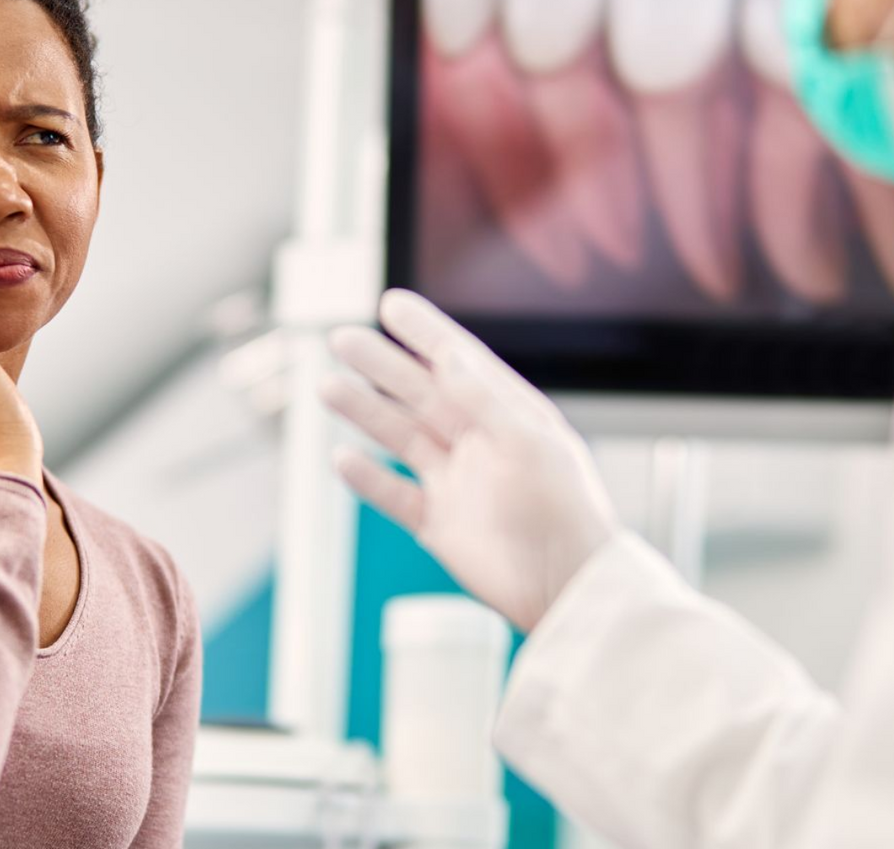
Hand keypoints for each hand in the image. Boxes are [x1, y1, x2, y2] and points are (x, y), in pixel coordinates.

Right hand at [321, 289, 619, 632]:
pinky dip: (367, 478)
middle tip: (341, 339)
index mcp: (507, 416)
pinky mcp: (439, 524)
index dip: (424, 332)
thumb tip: (450, 358)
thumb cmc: (564, 512)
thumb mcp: (529, 445)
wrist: (566, 588)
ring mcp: (457, 483)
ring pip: (400, 438)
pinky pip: (394, 495)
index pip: (458, 363)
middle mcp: (479, 444)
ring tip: (327, 386)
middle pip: (419, 394)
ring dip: (364, 412)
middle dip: (381, 366)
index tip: (390, 304)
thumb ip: (485, 401)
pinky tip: (342, 457)